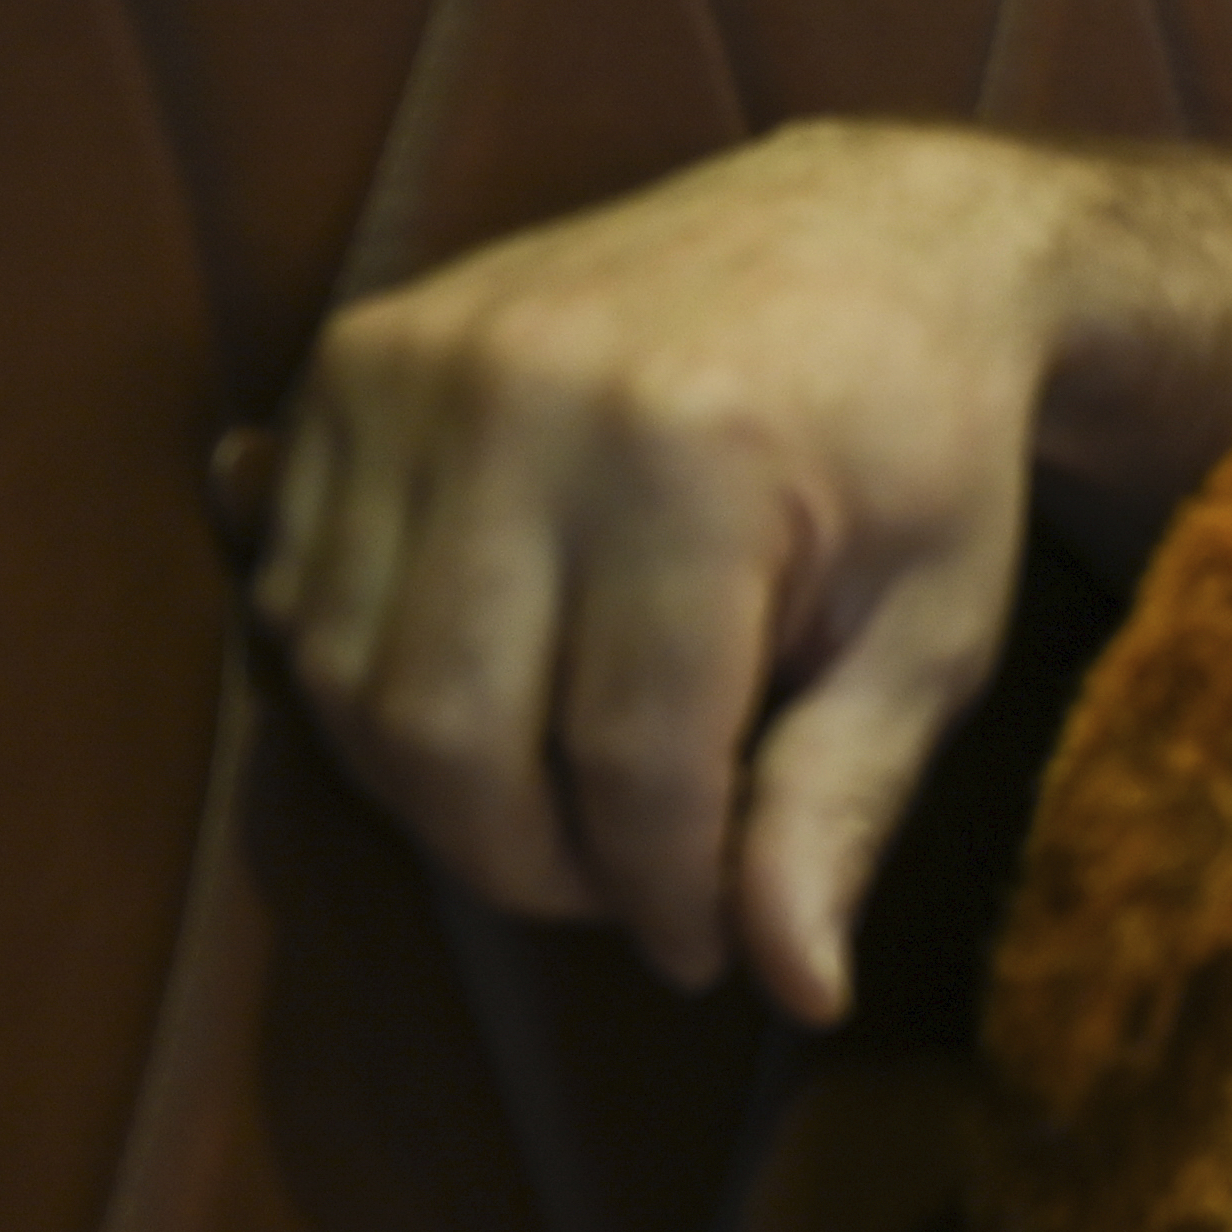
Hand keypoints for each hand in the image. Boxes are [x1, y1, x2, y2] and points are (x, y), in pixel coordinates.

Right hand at [245, 123, 1085, 1022]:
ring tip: (575, 806)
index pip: (627, 764)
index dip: (661, 896)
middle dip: (534, 866)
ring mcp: (416, 366)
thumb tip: (795, 988)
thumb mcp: (930, 638)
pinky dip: (379, 691)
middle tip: (631, 891)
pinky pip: (301, 593)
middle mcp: (526, 401)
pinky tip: (501, 700)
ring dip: (444, 796)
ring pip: (350, 681)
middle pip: (448, 735)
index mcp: (694, 466)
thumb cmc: (925, 458)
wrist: (878, 244)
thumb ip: (843, 808)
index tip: (709, 951)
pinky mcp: (353, 358)